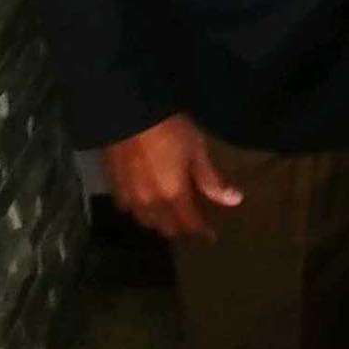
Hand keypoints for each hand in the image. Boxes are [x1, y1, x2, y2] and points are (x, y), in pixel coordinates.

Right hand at [102, 113, 242, 239]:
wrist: (127, 113)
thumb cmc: (169, 129)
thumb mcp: (197, 149)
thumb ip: (212, 179)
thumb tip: (235, 200)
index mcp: (173, 196)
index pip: (189, 224)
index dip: (202, 232)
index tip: (211, 235)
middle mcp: (150, 204)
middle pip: (166, 228)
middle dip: (181, 229)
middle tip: (192, 223)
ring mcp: (129, 197)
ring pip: (146, 221)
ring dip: (160, 222)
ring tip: (170, 214)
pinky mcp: (113, 186)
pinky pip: (128, 208)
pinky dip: (140, 210)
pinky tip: (145, 201)